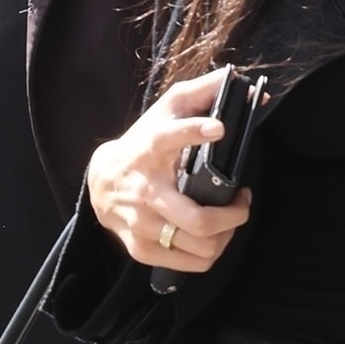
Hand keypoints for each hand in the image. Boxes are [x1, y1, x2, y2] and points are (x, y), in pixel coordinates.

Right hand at [86, 75, 251, 272]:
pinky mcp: (141, 249)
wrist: (102, 182)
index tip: (219, 128)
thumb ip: (202, 91)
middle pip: (198, 218)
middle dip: (234, 216)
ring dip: (227, 236)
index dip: (194, 131)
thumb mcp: (168, 109)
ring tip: (230, 220)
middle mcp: (145, 191)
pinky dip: (211, 253)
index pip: (168, 137)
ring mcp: (142, 224)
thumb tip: (237, 80)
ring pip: (200, 246)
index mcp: (150, 149)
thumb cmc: (143, 144)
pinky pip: (191, 263)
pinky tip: (212, 238)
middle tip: (242, 202)